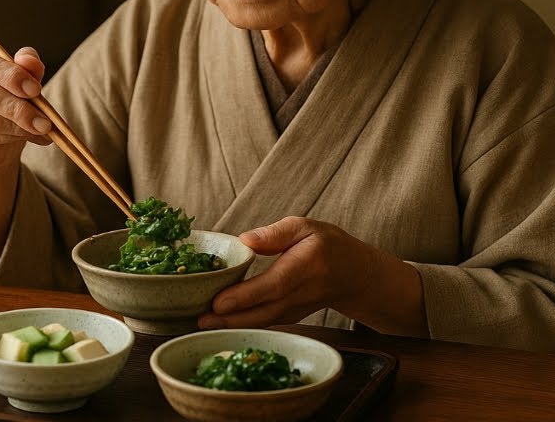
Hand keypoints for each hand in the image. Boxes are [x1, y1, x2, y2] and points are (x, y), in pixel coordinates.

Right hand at [0, 46, 52, 167]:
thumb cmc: (7, 95)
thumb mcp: (21, 78)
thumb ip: (28, 66)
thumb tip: (29, 60)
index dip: (13, 77)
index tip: (36, 90)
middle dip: (22, 110)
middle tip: (46, 122)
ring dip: (23, 127)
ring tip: (44, 130)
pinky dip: (16, 138)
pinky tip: (33, 137)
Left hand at [198, 217, 424, 334]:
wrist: (354, 276)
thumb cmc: (328, 245)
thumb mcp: (306, 226)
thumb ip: (276, 233)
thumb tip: (244, 241)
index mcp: (306, 266)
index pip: (273, 285)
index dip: (246, 296)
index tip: (219, 301)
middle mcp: (302, 294)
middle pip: (264, 311)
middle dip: (230, 318)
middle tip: (200, 319)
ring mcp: (297, 311)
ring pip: (263, 322)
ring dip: (233, 326)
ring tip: (204, 323)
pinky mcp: (291, 318)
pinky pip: (266, 324)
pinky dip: (243, 327)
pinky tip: (221, 324)